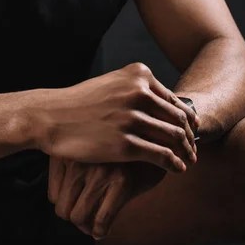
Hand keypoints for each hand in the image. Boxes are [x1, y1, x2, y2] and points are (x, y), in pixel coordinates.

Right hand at [36, 62, 199, 170]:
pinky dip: (174, 164)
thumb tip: (164, 103)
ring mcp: (131, 118)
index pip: (173, 100)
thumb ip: (136, 88)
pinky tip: (177, 169)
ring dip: (186, 152)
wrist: (51, 116)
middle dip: (189, 136)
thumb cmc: (80, 102)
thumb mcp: (111, 83)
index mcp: (138, 75)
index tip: (192, 130)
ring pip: (173, 137)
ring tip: (189, 160)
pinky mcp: (125, 143)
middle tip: (194, 149)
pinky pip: (161, 155)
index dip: (187, 118)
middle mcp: (138, 92)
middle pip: (177, 118)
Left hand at [48, 155, 166, 239]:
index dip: (66, 206)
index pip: (53, 196)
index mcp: (68, 151)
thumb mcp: (85, 150)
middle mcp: (79, 160)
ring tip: (94, 223)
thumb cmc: (114, 148)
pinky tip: (104, 229)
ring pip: (78, 216)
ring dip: (87, 226)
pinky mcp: (121, 181)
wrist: (150, 135)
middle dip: (75, 218)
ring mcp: (99, 171)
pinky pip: (101, 220)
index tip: (77, 206)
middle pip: (62, 209)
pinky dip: (100, 231)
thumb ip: (70, 169)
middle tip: (87, 217)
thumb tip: (61, 206)